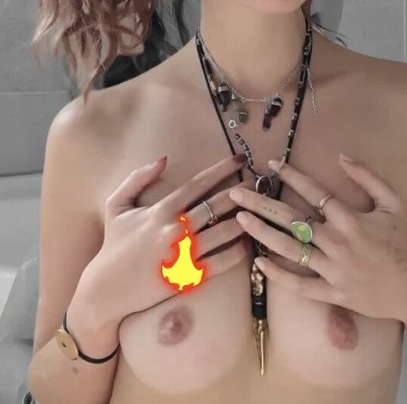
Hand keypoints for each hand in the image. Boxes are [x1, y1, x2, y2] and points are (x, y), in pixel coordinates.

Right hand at [89, 154, 250, 324]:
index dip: (221, 169)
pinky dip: (238, 252)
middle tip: (257, 183)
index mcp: (161, 209)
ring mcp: (184, 254)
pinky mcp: (189, 277)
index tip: (238, 160)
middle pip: (217, 205)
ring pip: (225, 232)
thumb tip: (163, 159)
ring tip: (258, 211)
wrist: (107, 289)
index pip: (199, 184)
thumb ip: (138, 178)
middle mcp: (176, 229)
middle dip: (240, 192)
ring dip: (245, 219)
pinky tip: (248, 244)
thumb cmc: (113, 244)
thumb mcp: (116, 204)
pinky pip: (222, 262)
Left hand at [228, 154, 406, 321]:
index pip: (314, 192)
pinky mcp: (331, 293)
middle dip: (261, 205)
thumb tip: (342, 156)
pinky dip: (277, 274)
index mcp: (350, 219)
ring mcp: (332, 269)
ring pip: (289, 250)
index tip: (271, 164)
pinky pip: (299, 285)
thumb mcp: (392, 203)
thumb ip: (368, 177)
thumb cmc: (401, 242)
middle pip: (291, 220)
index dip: (291, 175)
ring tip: (240, 220)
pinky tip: (258, 261)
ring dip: (262, 233)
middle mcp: (337, 243)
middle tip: (235, 194)